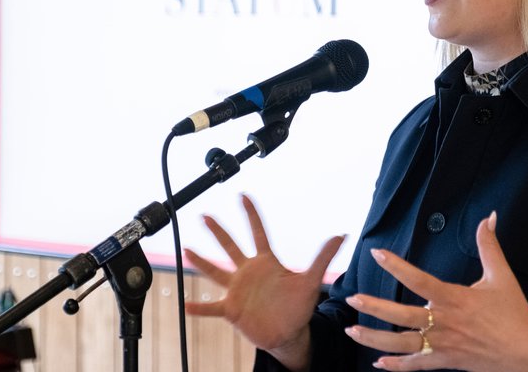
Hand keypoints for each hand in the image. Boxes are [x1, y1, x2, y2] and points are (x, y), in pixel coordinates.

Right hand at [184, 194, 344, 369]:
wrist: (288, 332)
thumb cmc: (297, 305)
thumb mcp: (311, 280)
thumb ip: (323, 257)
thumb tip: (342, 235)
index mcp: (266, 262)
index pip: (258, 232)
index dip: (251, 214)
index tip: (242, 195)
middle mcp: (248, 272)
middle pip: (231, 246)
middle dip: (218, 231)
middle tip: (205, 215)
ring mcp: (238, 290)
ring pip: (217, 271)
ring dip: (202, 262)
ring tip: (187, 250)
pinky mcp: (232, 310)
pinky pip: (212, 307)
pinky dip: (199, 307)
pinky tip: (185, 304)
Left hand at [342, 212, 527, 371]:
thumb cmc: (515, 314)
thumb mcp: (502, 276)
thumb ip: (489, 245)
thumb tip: (489, 216)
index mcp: (455, 298)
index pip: (419, 280)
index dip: (397, 266)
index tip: (377, 254)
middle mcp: (445, 322)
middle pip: (403, 316)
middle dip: (375, 307)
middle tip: (352, 298)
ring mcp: (444, 345)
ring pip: (403, 344)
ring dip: (375, 338)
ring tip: (352, 330)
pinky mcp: (447, 362)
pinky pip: (417, 366)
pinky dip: (397, 366)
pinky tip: (379, 363)